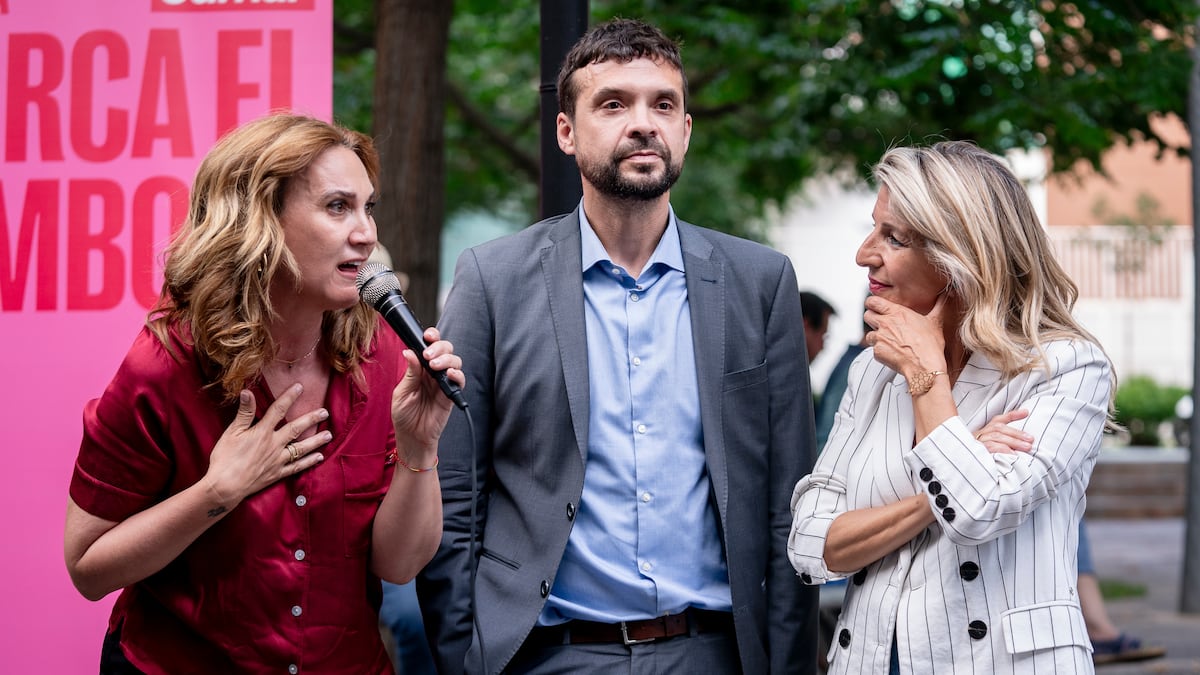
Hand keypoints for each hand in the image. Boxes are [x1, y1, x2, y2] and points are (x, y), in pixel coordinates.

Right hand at [204, 385, 329, 503]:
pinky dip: (309, 462)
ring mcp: (277, 460)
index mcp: (262, 432)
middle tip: (325, 412)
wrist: (225, 486)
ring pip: (301, 448)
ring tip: (329, 435)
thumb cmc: (225, 458)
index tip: (300, 387)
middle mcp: (274, 445)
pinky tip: (319, 457)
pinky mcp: (277, 474)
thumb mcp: (232, 432)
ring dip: (316, 441)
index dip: (289, 397)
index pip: (278, 410)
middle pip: (296, 428)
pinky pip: (296, 467)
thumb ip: (244, 412)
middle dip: (311, 419)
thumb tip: (247, 391)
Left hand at [391, 327, 464, 449]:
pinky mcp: (451, 394)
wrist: (412, 437)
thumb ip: (410, 372)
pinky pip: (460, 380)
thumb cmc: (404, 416)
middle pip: (445, 350)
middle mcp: (433, 373)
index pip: (429, 347)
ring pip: (454, 361)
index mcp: (420, 368)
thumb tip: (410, 352)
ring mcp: (443, 383)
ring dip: (447, 359)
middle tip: (429, 355)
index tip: (427, 336)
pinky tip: (449, 375)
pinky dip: (457, 374)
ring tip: (436, 367)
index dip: (431, 337)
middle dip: (440, 347)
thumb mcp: (402, 392)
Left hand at [864, 292, 947, 377]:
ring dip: (876, 337)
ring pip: (869, 334)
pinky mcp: (877, 352)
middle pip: (867, 315)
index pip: (873, 301)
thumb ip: (939, 306)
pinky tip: (892, 353)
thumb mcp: (936, 322)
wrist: (924, 366)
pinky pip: (873, 349)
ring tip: (889, 342)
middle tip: (881, 324)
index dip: (872, 304)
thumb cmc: (930, 345)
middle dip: (872, 319)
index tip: (875, 307)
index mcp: (897, 313)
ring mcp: (879, 338)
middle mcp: (885, 323)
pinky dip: (880, 351)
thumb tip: (948, 294)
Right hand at [974, 409, 1033, 453]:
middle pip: (999, 429)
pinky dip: (1002, 450)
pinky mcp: (977, 452)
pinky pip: (989, 448)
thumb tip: (1026, 413)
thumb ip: (1009, 430)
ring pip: (996, 437)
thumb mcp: (996, 440)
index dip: (1013, 415)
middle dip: (1017, 434)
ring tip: (1026, 447)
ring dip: (1012, 442)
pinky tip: (1012, 455)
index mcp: (987, 429)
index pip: (999, 419)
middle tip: (1030, 440)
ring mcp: (978, 442)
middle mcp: (981, 433)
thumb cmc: (984, 450)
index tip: (1026, 412)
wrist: (964, 462)